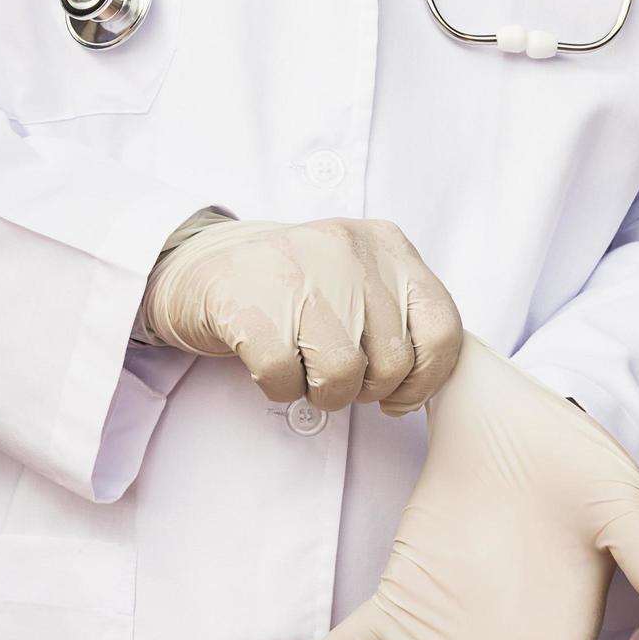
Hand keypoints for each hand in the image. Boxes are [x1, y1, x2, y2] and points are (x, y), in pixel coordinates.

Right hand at [136, 217, 461, 413]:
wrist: (197, 267)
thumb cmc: (292, 290)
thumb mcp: (359, 284)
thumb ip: (400, 317)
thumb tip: (421, 386)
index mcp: (385, 243)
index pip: (441, 329)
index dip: (424, 380)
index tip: (396, 396)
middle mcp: (346, 248)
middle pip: (391, 363)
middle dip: (363, 390)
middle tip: (333, 376)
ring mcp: (295, 270)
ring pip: (341, 374)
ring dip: (321, 395)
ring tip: (302, 371)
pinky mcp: (247, 302)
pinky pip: (284, 379)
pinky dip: (278, 389)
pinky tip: (266, 364)